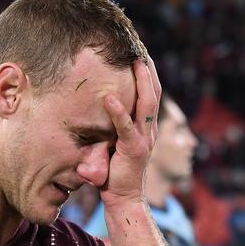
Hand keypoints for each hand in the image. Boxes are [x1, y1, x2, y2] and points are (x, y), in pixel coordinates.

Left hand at [101, 58, 160, 205]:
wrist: (124, 199)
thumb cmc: (114, 173)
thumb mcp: (112, 145)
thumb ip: (108, 128)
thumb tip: (91, 108)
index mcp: (145, 127)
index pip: (150, 94)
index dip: (147, 73)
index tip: (139, 51)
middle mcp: (148, 129)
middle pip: (153, 92)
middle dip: (148, 68)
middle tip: (140, 46)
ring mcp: (143, 139)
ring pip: (147, 104)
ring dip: (142, 81)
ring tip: (135, 60)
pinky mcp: (133, 150)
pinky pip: (125, 128)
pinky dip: (118, 112)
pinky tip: (109, 98)